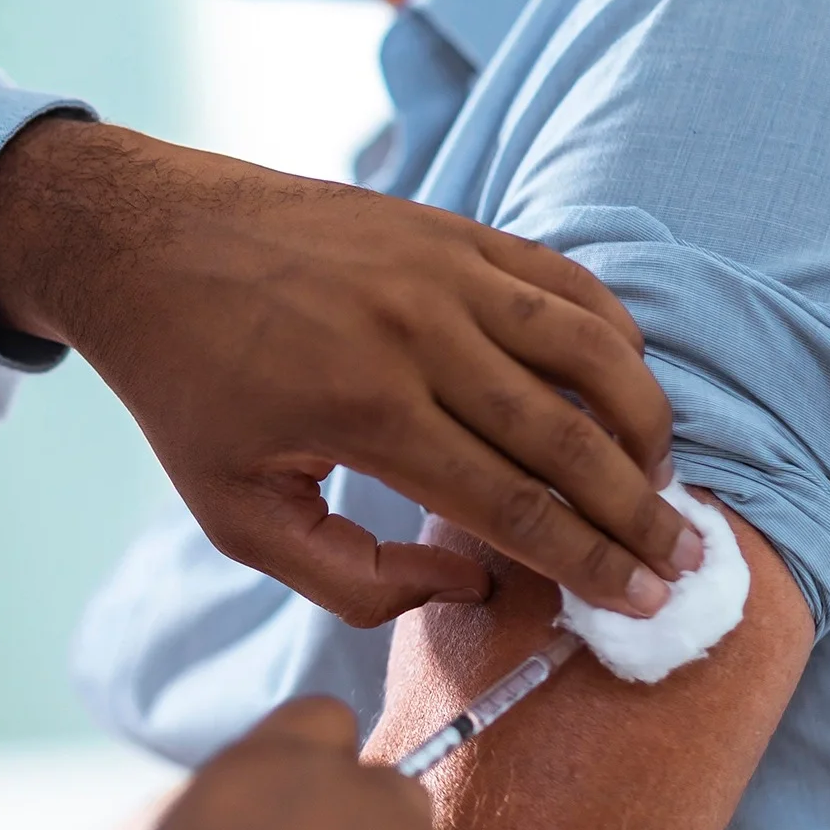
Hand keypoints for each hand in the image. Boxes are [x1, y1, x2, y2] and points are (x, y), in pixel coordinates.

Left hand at [0, 119, 693, 623]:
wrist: (145, 241)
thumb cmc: (187, 387)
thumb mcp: (236, 513)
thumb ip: (349, 576)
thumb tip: (471, 585)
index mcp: (365, 412)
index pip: (512, 505)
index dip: (589, 562)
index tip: (642, 602)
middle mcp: (417, 333)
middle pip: (568, 436)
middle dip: (638, 510)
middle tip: (685, 561)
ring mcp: (441, 269)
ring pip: (588, 347)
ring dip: (643, 418)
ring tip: (664, 478)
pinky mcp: (447, 227)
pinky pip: (561, 279)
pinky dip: (611, 331)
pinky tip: (626, 382)